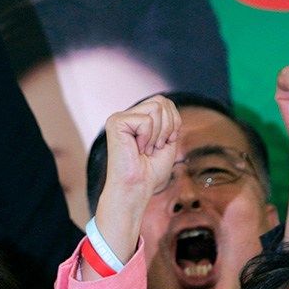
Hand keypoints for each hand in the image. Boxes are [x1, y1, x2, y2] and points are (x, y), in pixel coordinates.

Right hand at [86, 97, 179, 275]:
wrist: (138, 188)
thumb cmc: (151, 171)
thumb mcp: (167, 140)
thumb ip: (167, 118)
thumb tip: (165, 101)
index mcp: (137, 119)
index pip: (165, 102)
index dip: (173, 122)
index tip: (162, 144)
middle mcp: (126, 115)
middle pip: (161, 101)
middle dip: (167, 126)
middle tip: (155, 147)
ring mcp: (119, 118)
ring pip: (156, 108)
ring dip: (158, 133)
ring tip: (145, 149)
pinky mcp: (115, 122)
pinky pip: (146, 121)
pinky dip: (148, 138)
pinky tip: (137, 150)